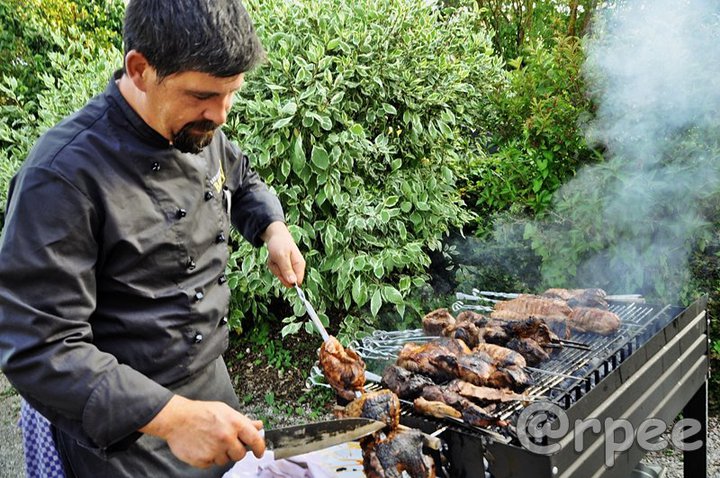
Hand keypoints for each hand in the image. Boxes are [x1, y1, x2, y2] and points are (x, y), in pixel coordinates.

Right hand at [139, 395, 264, 468]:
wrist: (177, 419)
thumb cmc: (201, 412)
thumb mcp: (225, 411)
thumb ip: (243, 420)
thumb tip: (259, 425)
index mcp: (235, 423)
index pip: (255, 440)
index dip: (260, 448)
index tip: (260, 452)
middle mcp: (227, 437)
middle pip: (241, 454)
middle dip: (236, 451)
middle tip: (227, 443)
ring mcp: (215, 450)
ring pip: (226, 460)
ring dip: (221, 454)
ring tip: (211, 441)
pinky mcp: (203, 460)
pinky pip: (212, 464)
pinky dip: (209, 458)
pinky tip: (203, 446)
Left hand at [261, 221, 305, 286]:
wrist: (275, 234)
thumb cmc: (279, 243)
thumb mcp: (282, 256)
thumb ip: (287, 270)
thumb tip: (293, 282)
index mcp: (300, 265)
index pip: (297, 282)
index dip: (287, 281)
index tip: (280, 273)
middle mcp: (296, 267)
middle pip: (287, 280)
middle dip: (278, 272)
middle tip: (276, 261)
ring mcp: (289, 267)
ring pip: (280, 276)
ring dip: (274, 267)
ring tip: (274, 257)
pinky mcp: (284, 266)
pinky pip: (276, 271)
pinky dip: (272, 265)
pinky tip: (273, 257)